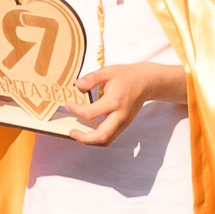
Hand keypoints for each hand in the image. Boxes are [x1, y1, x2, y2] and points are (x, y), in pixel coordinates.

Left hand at [65, 62, 188, 147]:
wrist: (146, 82)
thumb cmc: (126, 76)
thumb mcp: (108, 71)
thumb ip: (92, 78)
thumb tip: (77, 84)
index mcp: (114, 101)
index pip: (91, 114)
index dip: (76, 110)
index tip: (68, 105)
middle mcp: (120, 115)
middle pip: (102, 136)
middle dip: (84, 138)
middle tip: (71, 132)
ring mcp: (123, 122)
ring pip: (107, 141)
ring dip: (91, 141)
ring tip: (78, 135)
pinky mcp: (124, 125)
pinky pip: (110, 138)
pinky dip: (98, 139)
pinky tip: (88, 133)